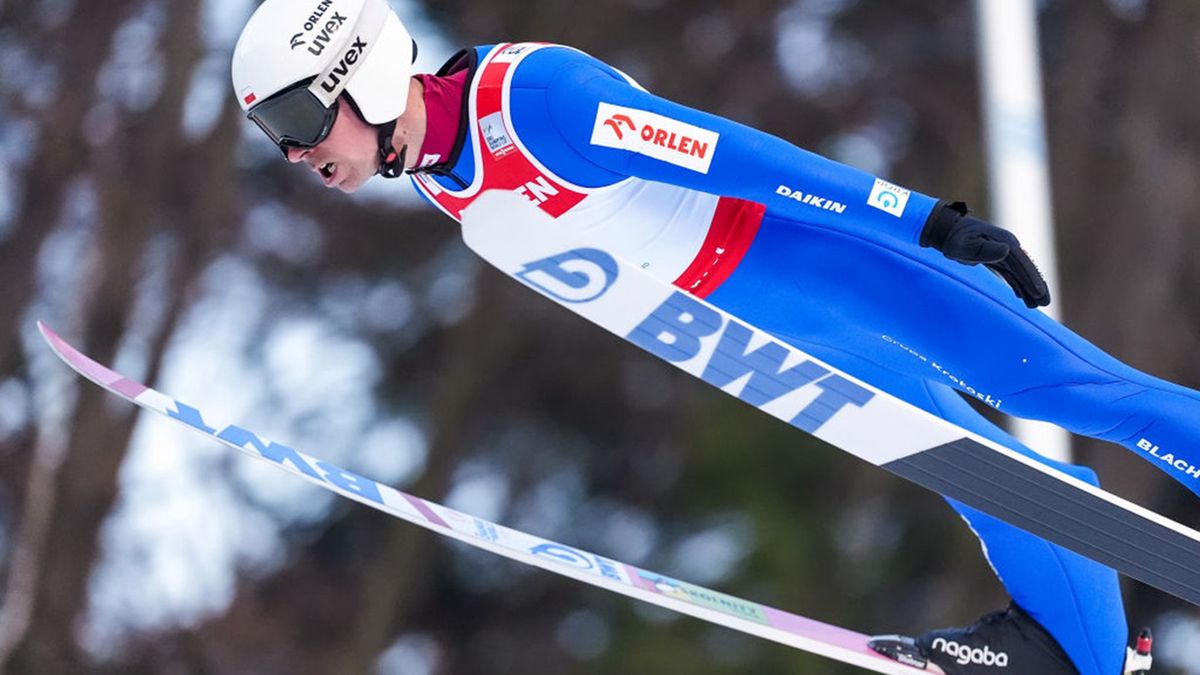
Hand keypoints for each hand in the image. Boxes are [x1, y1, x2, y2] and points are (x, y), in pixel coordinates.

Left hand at [920, 202, 1050, 307]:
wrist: (947, 231)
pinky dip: (1018, 284)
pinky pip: (1011, 273)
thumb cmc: (954, 239)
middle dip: (1037, 285)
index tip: (1039, 294)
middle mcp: (1008, 246)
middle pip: (1026, 268)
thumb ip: (984, 250)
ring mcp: (1003, 252)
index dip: (1032, 279)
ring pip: (1020, 272)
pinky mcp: (997, 258)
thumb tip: (1007, 251)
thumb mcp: (966, 246)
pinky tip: (1023, 296)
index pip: (1022, 263)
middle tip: (1046, 303)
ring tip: (1037, 305)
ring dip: (1029, 288)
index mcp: (1004, 242)